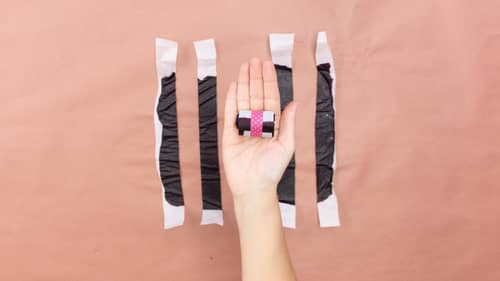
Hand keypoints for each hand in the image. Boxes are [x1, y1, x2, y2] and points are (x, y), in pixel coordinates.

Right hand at [222, 58, 297, 198]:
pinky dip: (231, 99)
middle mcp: (258, 123)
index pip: (270, 98)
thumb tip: (294, 103)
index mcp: (272, 125)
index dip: (269, 82)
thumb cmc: (272, 169)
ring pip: (244, 100)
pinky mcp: (230, 134)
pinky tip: (234, 85)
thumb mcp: (286, 145)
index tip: (267, 66)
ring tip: (245, 66)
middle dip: (256, 77)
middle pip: (256, 95)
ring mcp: (243, 127)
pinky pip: (230, 113)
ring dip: (244, 83)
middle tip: (255, 60)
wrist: (254, 186)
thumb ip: (289, 123)